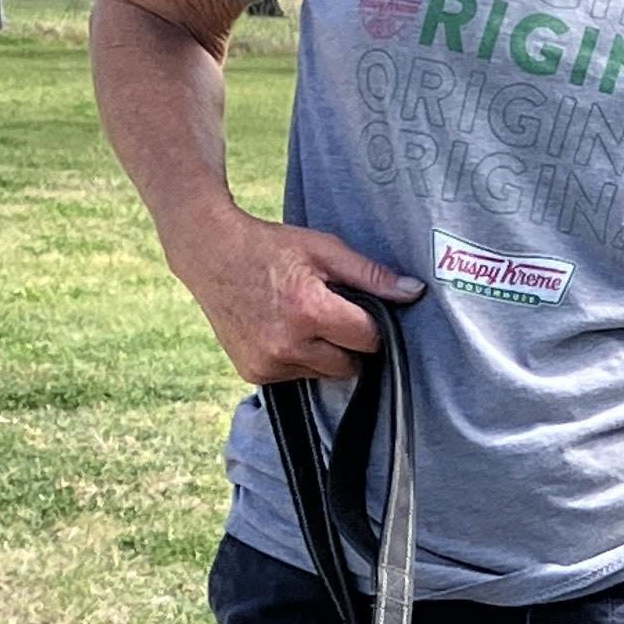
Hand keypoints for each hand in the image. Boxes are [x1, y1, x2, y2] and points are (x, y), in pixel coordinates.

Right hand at [180, 209, 421, 385]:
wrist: (209, 253)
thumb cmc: (269, 246)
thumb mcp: (323, 249)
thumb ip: (370, 275)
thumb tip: (414, 292)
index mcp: (310, 311)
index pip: (368, 339)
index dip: (370, 324)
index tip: (359, 309)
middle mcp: (288, 344)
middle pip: (349, 364)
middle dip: (348, 342)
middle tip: (329, 312)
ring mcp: (269, 363)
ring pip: (323, 374)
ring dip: (322, 353)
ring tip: (301, 318)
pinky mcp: (254, 373)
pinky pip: (296, 376)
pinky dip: (296, 359)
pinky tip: (281, 329)